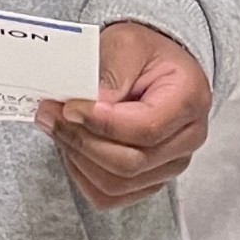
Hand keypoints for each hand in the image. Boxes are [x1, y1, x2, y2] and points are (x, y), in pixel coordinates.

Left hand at [35, 21, 209, 207]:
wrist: (155, 65)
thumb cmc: (145, 52)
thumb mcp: (128, 43)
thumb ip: (112, 72)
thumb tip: (88, 105)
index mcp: (189, 100)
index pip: (144, 129)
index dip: (101, 124)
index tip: (69, 107)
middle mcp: (188, 139)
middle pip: (130, 163)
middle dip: (82, 142)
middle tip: (50, 115)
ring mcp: (171, 165)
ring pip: (117, 184)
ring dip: (78, 158)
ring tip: (56, 127)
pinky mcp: (150, 180)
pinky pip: (110, 195)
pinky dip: (83, 176)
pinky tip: (71, 147)